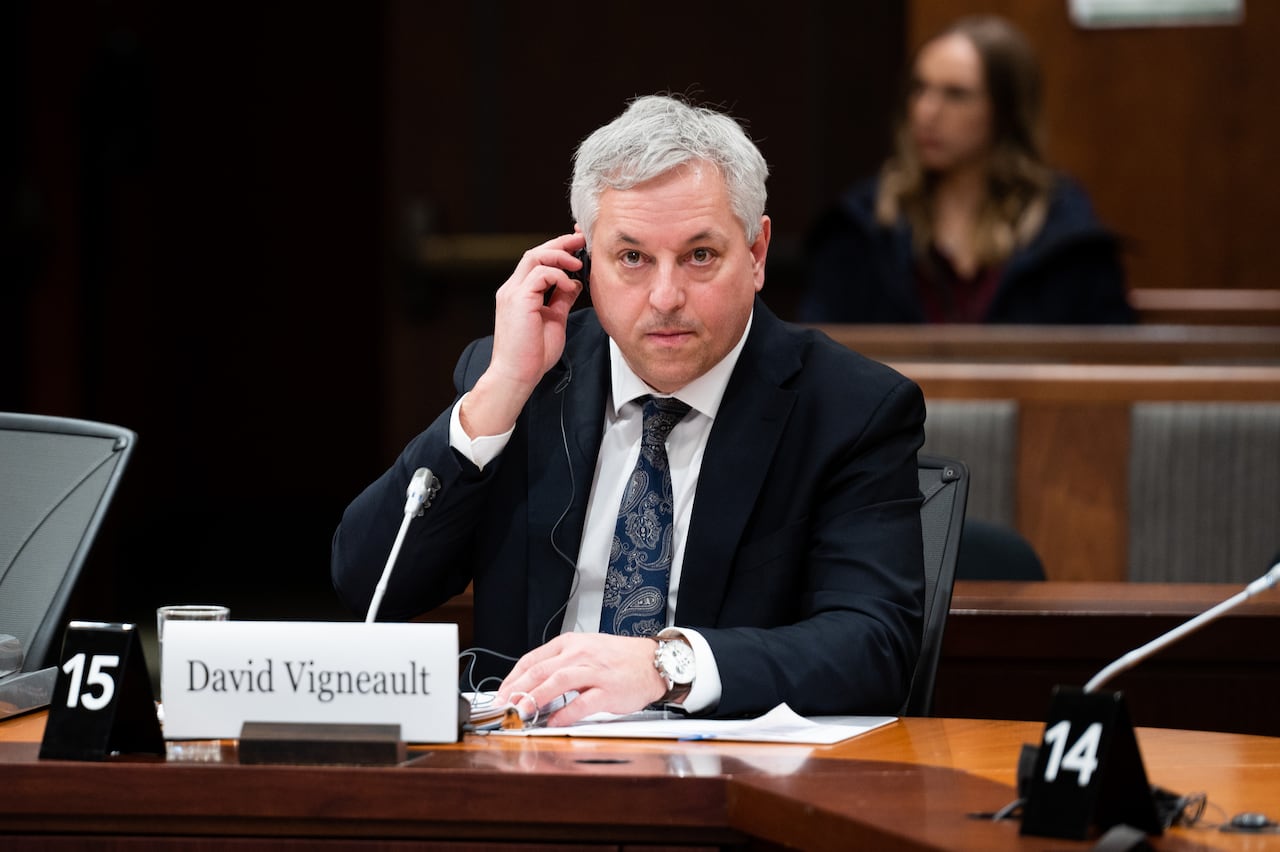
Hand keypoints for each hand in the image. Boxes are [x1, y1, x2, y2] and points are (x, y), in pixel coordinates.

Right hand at [460, 233, 586, 439]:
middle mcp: (512, 289)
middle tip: (582, 240)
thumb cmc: (532, 355)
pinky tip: (570, 285)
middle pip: (535, 252)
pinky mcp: (518, 300)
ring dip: (560, 255)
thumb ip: (561, 299)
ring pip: (535, 256)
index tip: (577, 244)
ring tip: (578, 262)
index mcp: (519, 293)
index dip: (557, 249)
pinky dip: (558, 276)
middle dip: (561, 243)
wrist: (516, 375)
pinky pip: (540, 274)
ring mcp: (513, 293)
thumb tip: (574, 283)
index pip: (536, 261)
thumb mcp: (554, 320)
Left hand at [495, 633, 665, 726]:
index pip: (532, 659)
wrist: (653, 661)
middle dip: (517, 689)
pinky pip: (583, 702)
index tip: (501, 694)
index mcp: (570, 644)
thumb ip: (560, 666)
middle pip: (540, 670)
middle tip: (503, 706)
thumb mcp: (585, 651)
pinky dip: (565, 713)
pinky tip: (553, 722)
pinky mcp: (608, 690)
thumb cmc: (619, 659)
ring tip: (521, 712)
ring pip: (558, 681)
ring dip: (535, 698)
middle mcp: (580, 654)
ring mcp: (594, 671)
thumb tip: (532, 687)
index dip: (512, 678)